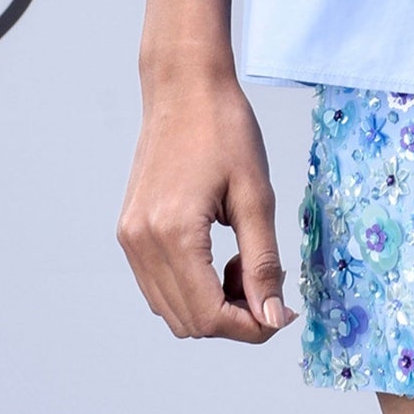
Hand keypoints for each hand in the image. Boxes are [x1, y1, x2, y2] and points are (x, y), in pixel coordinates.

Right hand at [118, 71, 297, 343]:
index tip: (283, 313)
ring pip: (171, 310)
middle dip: (235, 318)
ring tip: (242, 261)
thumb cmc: (225, 129)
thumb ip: (263, 262)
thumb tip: (272, 318)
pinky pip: (159, 285)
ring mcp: (130, 239)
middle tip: (268, 282)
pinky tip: (217, 256)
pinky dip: (191, 287)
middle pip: (189, 321)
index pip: (209, 316)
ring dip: (212, 305)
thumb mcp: (256, 194)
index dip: (252, 327)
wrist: (184, 86)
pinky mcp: (129, 232)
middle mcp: (142, 244)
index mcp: (174, 234)